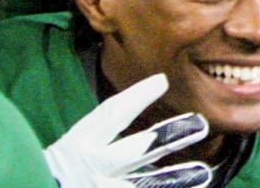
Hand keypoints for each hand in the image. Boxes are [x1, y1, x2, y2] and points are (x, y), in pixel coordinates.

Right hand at [43, 73, 213, 187]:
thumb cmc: (57, 173)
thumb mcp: (70, 150)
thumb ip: (103, 136)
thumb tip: (150, 119)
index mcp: (80, 145)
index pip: (110, 115)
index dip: (135, 98)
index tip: (161, 81)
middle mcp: (93, 168)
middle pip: (134, 150)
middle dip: (167, 137)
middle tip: (199, 124)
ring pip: (141, 184)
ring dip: (172, 179)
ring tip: (202, 174)